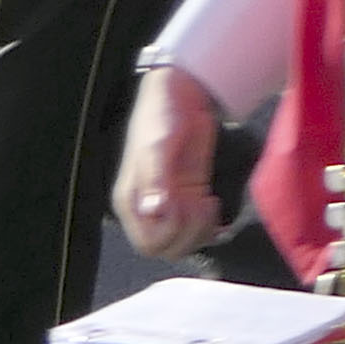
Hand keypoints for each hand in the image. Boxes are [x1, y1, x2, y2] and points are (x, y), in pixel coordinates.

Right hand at [116, 67, 221, 256]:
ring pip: (185, 243)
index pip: (147, 243)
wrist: (182, 94)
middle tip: (200, 204)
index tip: (183, 205)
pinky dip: (211, 225)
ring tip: (207, 201)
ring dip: (201, 230)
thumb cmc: (161, 115)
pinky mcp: (191, 197)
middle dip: (188, 233)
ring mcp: (171, 204)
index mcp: (131, 200)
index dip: (169, 234)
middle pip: (166, 249)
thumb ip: (156, 180)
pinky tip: (213, 202)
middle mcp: (148, 208)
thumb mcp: (157, 146)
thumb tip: (155, 210)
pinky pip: (199, 229)